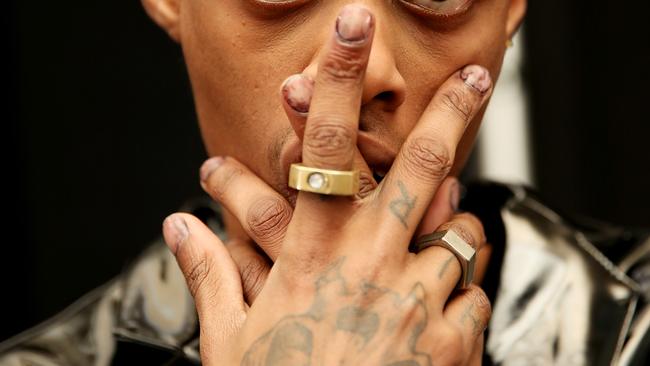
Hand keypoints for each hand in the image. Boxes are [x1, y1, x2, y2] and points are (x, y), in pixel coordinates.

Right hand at [163, 4, 492, 364]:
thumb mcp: (230, 341)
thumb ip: (210, 274)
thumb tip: (177, 225)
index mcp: (313, 257)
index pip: (323, 149)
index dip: (334, 82)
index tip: (351, 30)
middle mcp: (373, 266)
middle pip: (420, 166)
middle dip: (449, 112)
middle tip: (472, 76)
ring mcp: (421, 301)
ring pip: (461, 230)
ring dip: (452, 225)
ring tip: (432, 241)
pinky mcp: (454, 339)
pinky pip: (472, 292)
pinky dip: (460, 290)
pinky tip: (435, 310)